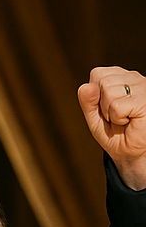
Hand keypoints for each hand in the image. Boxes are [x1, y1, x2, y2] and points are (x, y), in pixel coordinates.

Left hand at [77, 67, 145, 189]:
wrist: (132, 152)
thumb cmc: (116, 134)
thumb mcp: (94, 117)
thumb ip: (87, 101)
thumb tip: (85, 87)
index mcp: (122, 77)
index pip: (97, 74)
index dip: (95, 95)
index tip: (107, 108)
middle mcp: (134, 77)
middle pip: (102, 82)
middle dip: (102, 105)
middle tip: (116, 116)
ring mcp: (142, 86)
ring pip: (109, 92)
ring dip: (111, 112)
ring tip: (123, 118)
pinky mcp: (144, 99)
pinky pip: (117, 106)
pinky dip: (118, 118)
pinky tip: (130, 120)